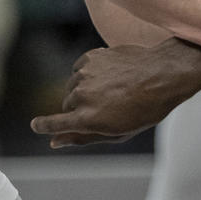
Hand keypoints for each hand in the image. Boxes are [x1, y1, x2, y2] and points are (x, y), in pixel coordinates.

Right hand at [31, 38, 200, 147]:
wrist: (163, 74)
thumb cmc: (145, 109)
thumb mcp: (117, 132)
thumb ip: (83, 138)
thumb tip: (55, 142)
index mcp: (86, 119)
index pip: (52, 124)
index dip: (43, 126)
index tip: (36, 125)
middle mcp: (80, 96)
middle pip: (67, 106)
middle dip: (80, 109)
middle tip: (107, 108)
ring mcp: (84, 74)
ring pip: (73, 87)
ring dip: (86, 91)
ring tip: (114, 91)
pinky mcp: (90, 57)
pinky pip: (81, 69)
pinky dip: (91, 74)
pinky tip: (111, 76)